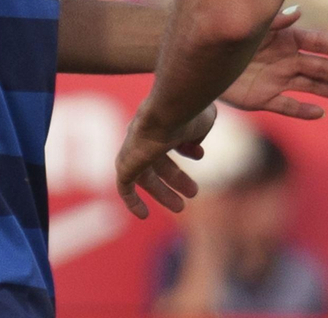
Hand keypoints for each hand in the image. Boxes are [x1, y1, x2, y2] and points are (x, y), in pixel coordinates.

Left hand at [116, 102, 216, 218]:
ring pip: (146, 177)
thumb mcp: (202, 121)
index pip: (172, 138)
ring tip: (181, 207)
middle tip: (193, 192)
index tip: (199, 154)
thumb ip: (199, 132)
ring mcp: (133, 150)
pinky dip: (132, 201)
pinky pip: (125, 187)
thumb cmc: (189, 114)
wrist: (168, 111)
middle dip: (176, 178)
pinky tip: (143, 215)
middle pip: (159, 162)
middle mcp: (145, 135)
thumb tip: (194, 143)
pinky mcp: (124, 165)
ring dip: (163, 193)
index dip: (187, 148)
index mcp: (162, 121)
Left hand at [220, 6, 327, 119]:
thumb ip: (274, 21)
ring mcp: (278, 80)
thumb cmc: (228, 36)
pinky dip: (303, 111)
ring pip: (311, 88)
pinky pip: (288, 106)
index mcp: (287, 40)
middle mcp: (287, 60)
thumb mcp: (252, 27)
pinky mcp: (265, 98)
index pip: (318, 43)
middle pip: (320, 68)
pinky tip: (319, 114)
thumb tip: (298, 11)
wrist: (199, 61)